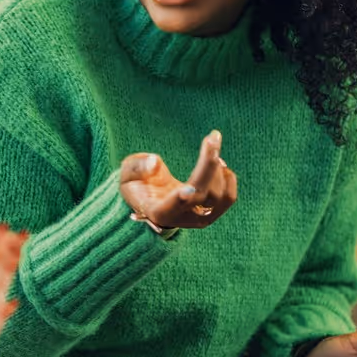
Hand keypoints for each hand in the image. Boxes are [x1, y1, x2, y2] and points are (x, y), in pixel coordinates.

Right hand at [120, 131, 238, 231]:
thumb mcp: (127, 172)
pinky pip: (229, 196)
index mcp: (158, 212)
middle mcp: (181, 219)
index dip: (181, 198)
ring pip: (220, 195)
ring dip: (218, 168)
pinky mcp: (212, 213)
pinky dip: (227, 176)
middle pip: (202, 194)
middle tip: (212, 137)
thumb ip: (137, 167)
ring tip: (211, 148)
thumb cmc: (137, 182)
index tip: (188, 189)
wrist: (150, 198)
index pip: (172, 207)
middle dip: (209, 163)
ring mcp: (199, 219)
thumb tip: (155, 163)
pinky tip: (216, 163)